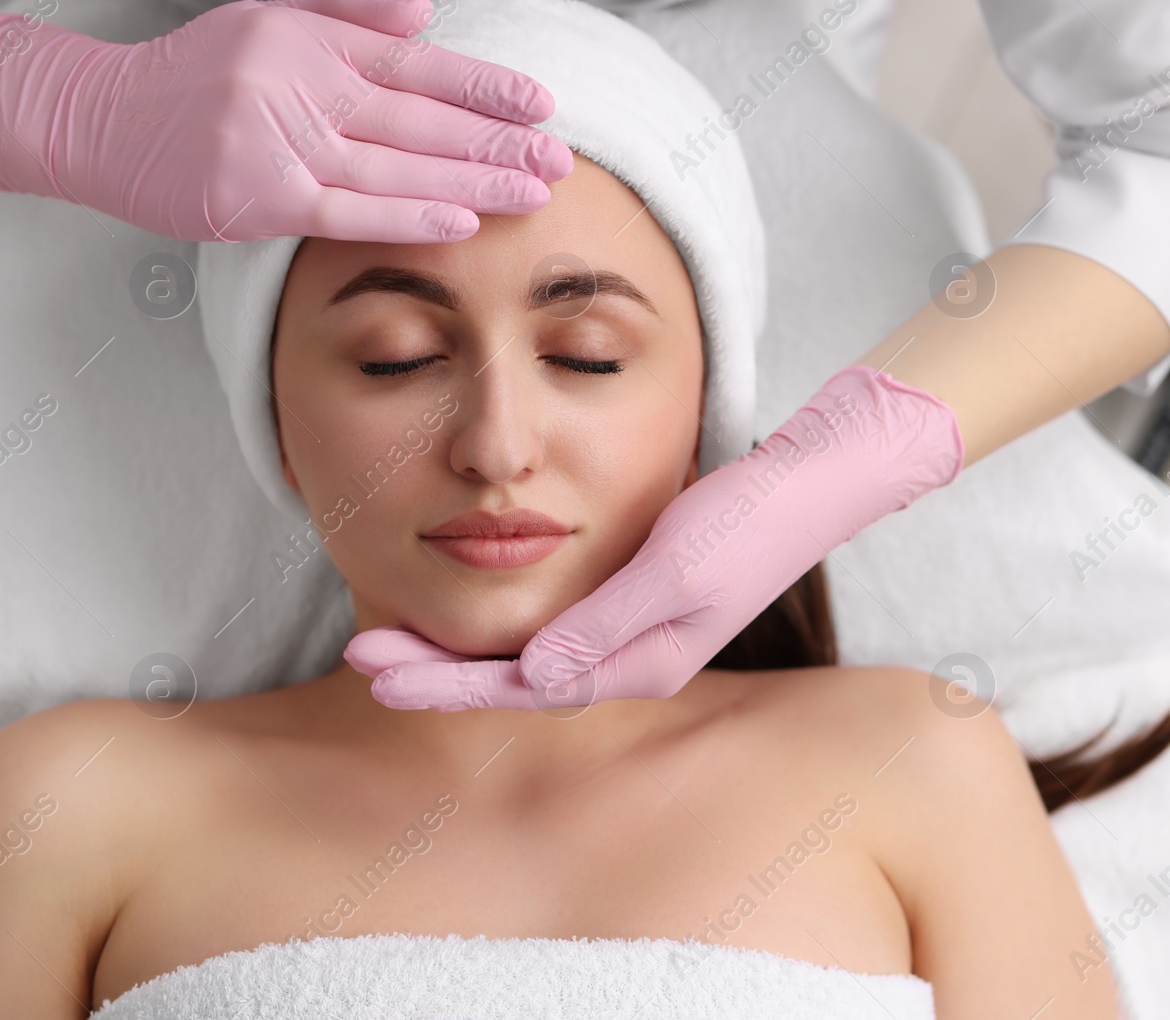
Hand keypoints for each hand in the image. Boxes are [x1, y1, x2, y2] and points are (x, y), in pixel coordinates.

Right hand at [0, 0, 571, 240]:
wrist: (99, 117)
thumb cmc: (191, 75)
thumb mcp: (265, 22)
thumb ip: (347, 19)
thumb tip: (425, 19)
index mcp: (311, 44)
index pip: (417, 65)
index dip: (483, 86)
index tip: (540, 104)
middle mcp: (303, 87)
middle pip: (421, 118)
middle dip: (497, 140)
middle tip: (559, 158)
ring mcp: (282, 142)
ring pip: (398, 165)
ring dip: (473, 181)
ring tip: (532, 193)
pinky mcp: (262, 197)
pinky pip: (351, 210)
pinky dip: (410, 216)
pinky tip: (463, 220)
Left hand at [351, 366, 964, 710]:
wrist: (810, 483)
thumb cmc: (750, 519)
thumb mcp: (676, 567)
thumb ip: (604, 622)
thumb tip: (531, 675)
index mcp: (642, 661)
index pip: (525, 686)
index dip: (448, 682)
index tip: (379, 673)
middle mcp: (633, 656)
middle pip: (517, 679)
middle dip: (437, 671)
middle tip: (359, 652)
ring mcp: (636, 629)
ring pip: (529, 655)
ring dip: (461, 650)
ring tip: (391, 637)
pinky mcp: (636, 596)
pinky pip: (552, 625)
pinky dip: (502, 623)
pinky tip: (470, 613)